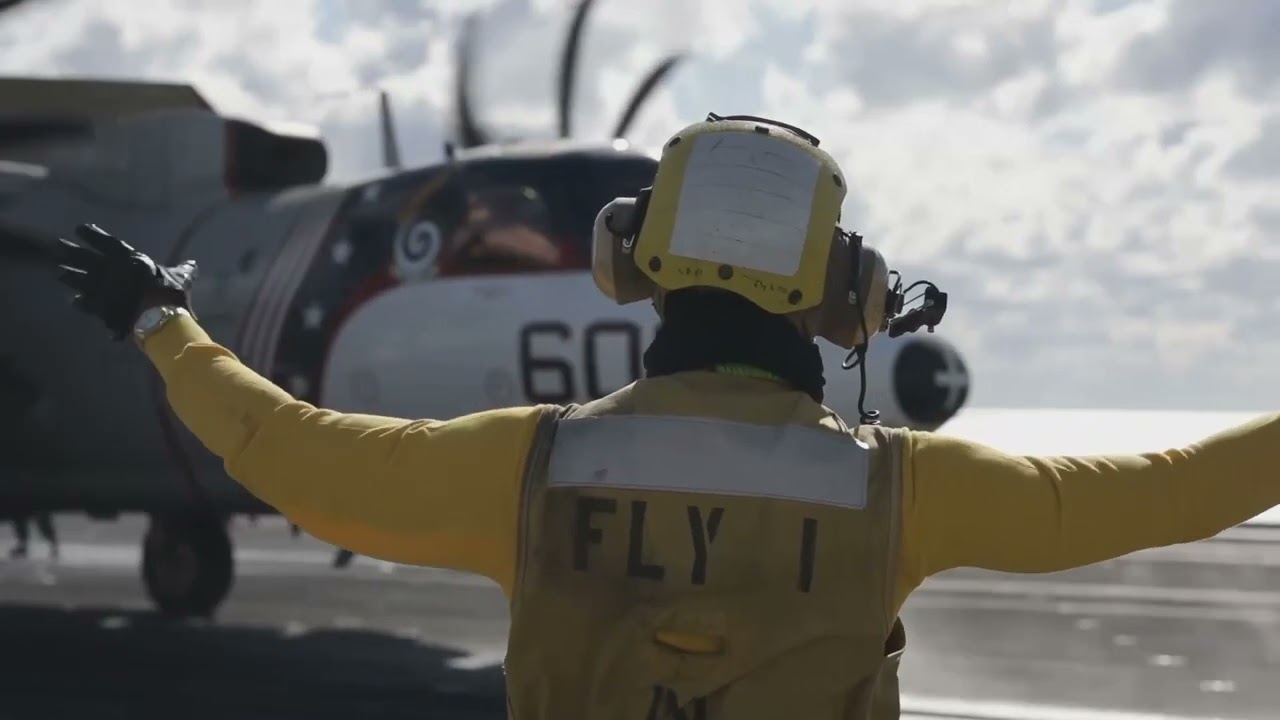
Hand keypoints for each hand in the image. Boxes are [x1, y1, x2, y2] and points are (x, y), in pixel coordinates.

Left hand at [54, 224, 197, 340]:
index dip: (94, 235)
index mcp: (130, 259)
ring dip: (70, 276)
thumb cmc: (170, 293)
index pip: (108, 243)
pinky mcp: (100, 307)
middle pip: (86, 258)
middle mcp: (112, 270)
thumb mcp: (180, 279)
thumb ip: (183, 270)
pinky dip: (80, 302)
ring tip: (59, 274)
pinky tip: (74, 301)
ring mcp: (103, 288)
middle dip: (72, 252)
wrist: (160, 316)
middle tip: (58, 246)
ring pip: (80, 279)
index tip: (79, 228)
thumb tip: (192, 264)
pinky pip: (85, 303)